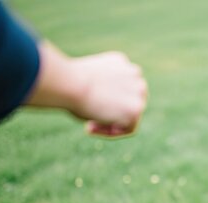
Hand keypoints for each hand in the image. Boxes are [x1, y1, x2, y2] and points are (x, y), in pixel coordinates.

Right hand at [26, 42, 147, 137]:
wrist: (71, 84)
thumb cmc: (68, 83)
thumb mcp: (84, 82)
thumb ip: (99, 91)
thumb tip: (103, 105)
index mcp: (120, 63)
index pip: (121, 87)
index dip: (105, 101)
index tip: (87, 107)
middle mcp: (133, 74)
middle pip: (129, 101)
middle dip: (112, 113)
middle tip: (88, 123)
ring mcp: (138, 90)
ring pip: (131, 115)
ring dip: (112, 124)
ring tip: (89, 125)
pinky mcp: (136, 108)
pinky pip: (128, 128)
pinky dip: (111, 133)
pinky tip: (91, 127)